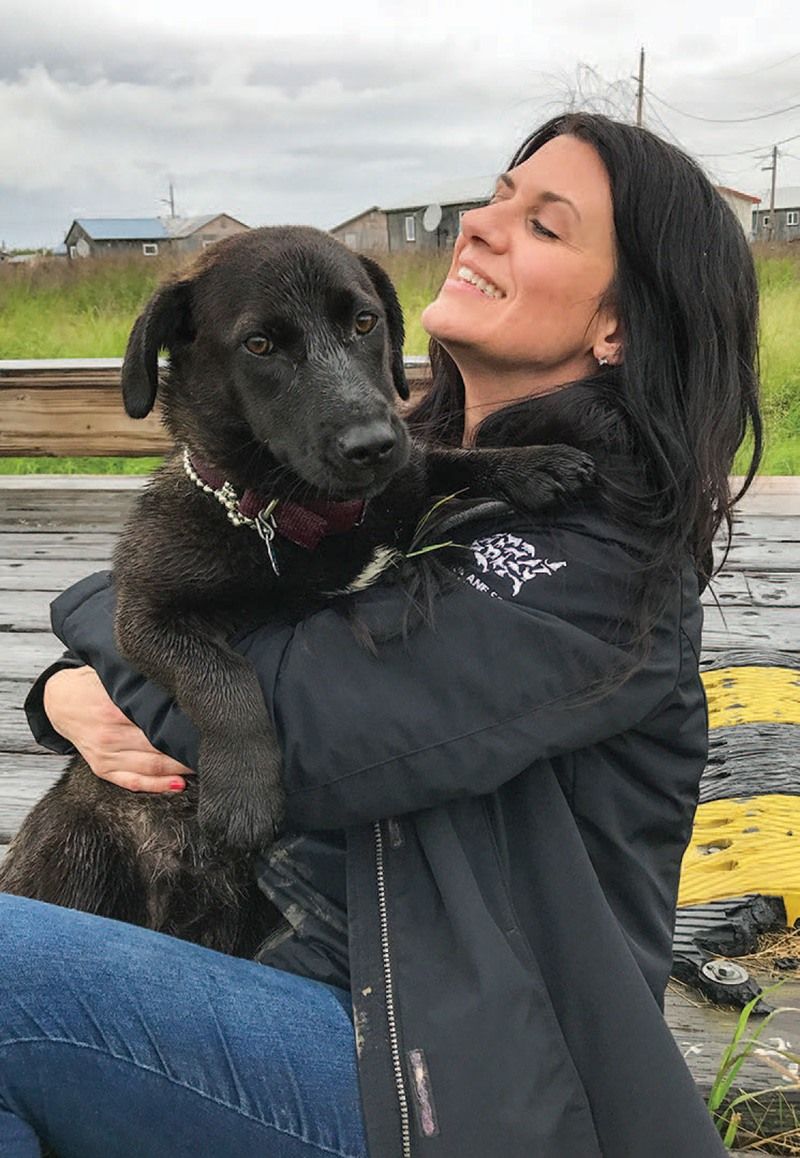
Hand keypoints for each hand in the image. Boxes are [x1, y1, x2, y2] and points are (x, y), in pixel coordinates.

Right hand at [43, 666, 193, 792]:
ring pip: (150, 767)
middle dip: (186, 749)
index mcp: (114, 709)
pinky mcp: (102, 769)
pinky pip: (133, 782)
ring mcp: (106, 755)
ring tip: (203, 765)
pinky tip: (178, 785)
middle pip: (158, 747)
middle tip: (214, 748)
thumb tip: (178, 684)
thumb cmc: (93, 686)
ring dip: (179, 769)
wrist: (59, 703)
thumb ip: (141, 683)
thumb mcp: (114, 677)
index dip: (184, 726)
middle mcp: (110, 735)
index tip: (207, 725)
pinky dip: (157, 785)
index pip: (157, 721)